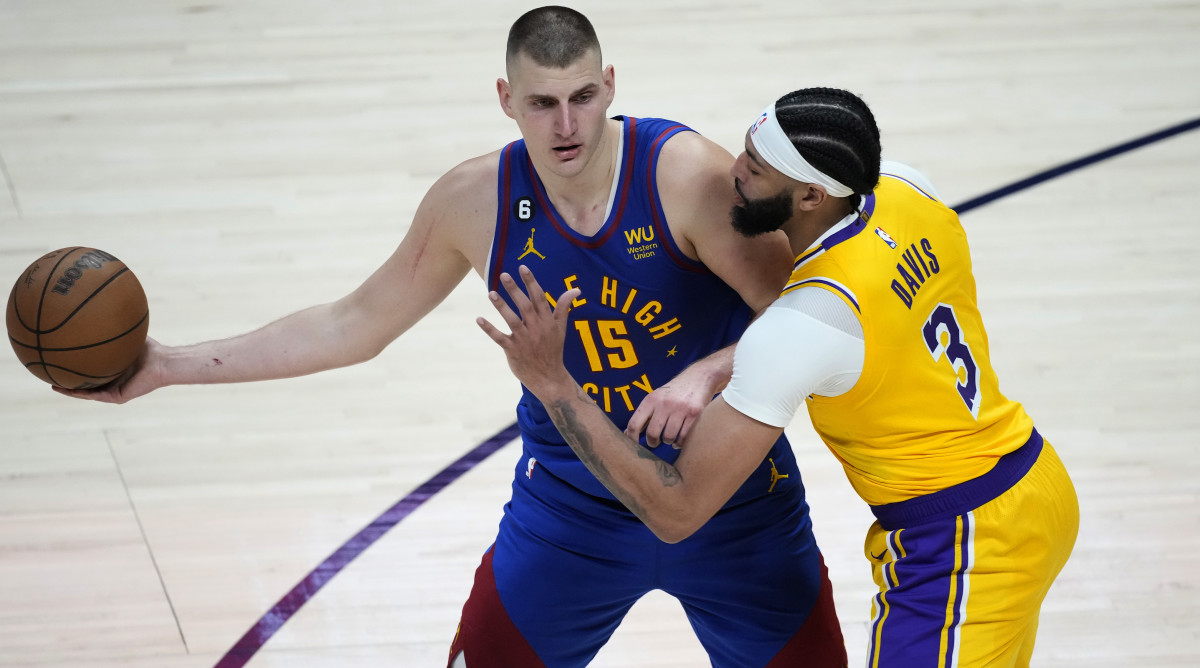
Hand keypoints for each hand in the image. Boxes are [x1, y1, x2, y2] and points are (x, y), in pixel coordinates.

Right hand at [52, 336, 165, 403]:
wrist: (163, 362)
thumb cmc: (149, 349)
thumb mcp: (126, 335)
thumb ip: (113, 325)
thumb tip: (101, 306)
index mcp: (113, 370)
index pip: (90, 369)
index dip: (75, 366)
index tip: (59, 360)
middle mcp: (112, 381)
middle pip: (85, 383)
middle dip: (68, 379)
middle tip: (51, 374)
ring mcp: (114, 390)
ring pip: (87, 393)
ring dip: (70, 390)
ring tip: (53, 385)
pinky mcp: (118, 397)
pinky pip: (96, 396)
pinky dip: (81, 393)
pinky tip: (68, 389)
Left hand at [476, 265, 580, 399]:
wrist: (549, 378)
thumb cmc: (553, 350)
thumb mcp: (561, 328)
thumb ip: (564, 307)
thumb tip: (576, 290)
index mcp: (547, 321)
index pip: (540, 298)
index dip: (531, 282)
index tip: (523, 268)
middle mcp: (536, 329)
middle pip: (525, 306)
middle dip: (514, 290)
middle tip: (504, 275)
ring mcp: (524, 340)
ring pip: (512, 320)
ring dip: (501, 306)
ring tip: (490, 293)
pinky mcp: (513, 350)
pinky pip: (499, 338)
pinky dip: (489, 329)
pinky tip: (479, 319)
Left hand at [624, 362, 719, 447]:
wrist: (700, 377)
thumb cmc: (674, 391)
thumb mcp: (656, 397)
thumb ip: (644, 414)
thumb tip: (627, 434)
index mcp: (651, 399)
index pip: (634, 423)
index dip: (632, 438)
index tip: (635, 444)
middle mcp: (664, 403)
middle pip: (652, 433)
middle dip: (652, 442)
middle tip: (655, 442)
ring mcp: (680, 409)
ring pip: (668, 437)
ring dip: (668, 441)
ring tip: (669, 437)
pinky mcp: (695, 414)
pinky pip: (683, 438)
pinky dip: (680, 443)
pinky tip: (679, 439)